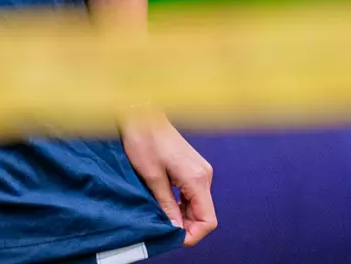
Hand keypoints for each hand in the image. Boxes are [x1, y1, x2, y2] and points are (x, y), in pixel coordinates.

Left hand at [121, 107, 216, 245]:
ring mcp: (199, 170)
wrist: (141, 113)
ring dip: (183, 214)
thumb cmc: (144, 139)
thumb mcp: (151, 177)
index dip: (194, 234)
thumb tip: (174, 227)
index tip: (175, 237)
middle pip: (204, 213)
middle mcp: (204, 175)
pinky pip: (192, 193)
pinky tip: (165, 203)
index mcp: (197, 179)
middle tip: (164, 229)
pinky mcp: (192, 167)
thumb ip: (166, 204)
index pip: (208, 220)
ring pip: (198, 204)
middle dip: (187, 225)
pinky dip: (182, 203)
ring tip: (162, 216)